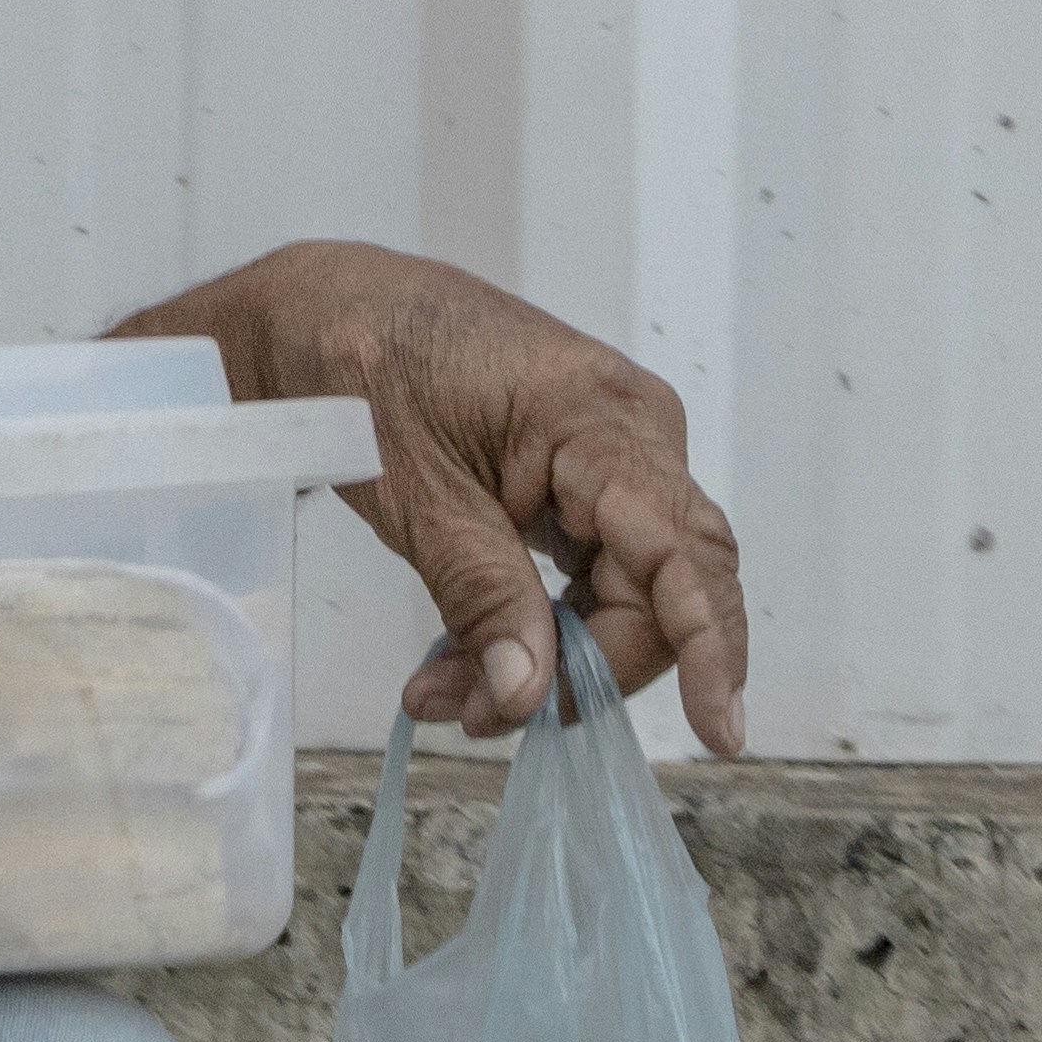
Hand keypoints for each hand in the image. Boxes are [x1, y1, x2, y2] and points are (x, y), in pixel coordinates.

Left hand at [119, 240, 753, 754]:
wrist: (321, 309)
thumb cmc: (360, 367)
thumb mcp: (411, 490)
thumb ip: (480, 593)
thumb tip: (528, 696)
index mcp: (599, 419)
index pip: (685, 552)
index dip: (711, 647)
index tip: (720, 732)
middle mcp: (631, 434)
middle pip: (659, 590)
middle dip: (581, 672)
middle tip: (473, 716)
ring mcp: (612, 456)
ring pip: (623, 593)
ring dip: (547, 658)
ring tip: (442, 690)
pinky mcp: (581, 480)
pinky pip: (590, 574)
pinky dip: (536, 626)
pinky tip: (465, 658)